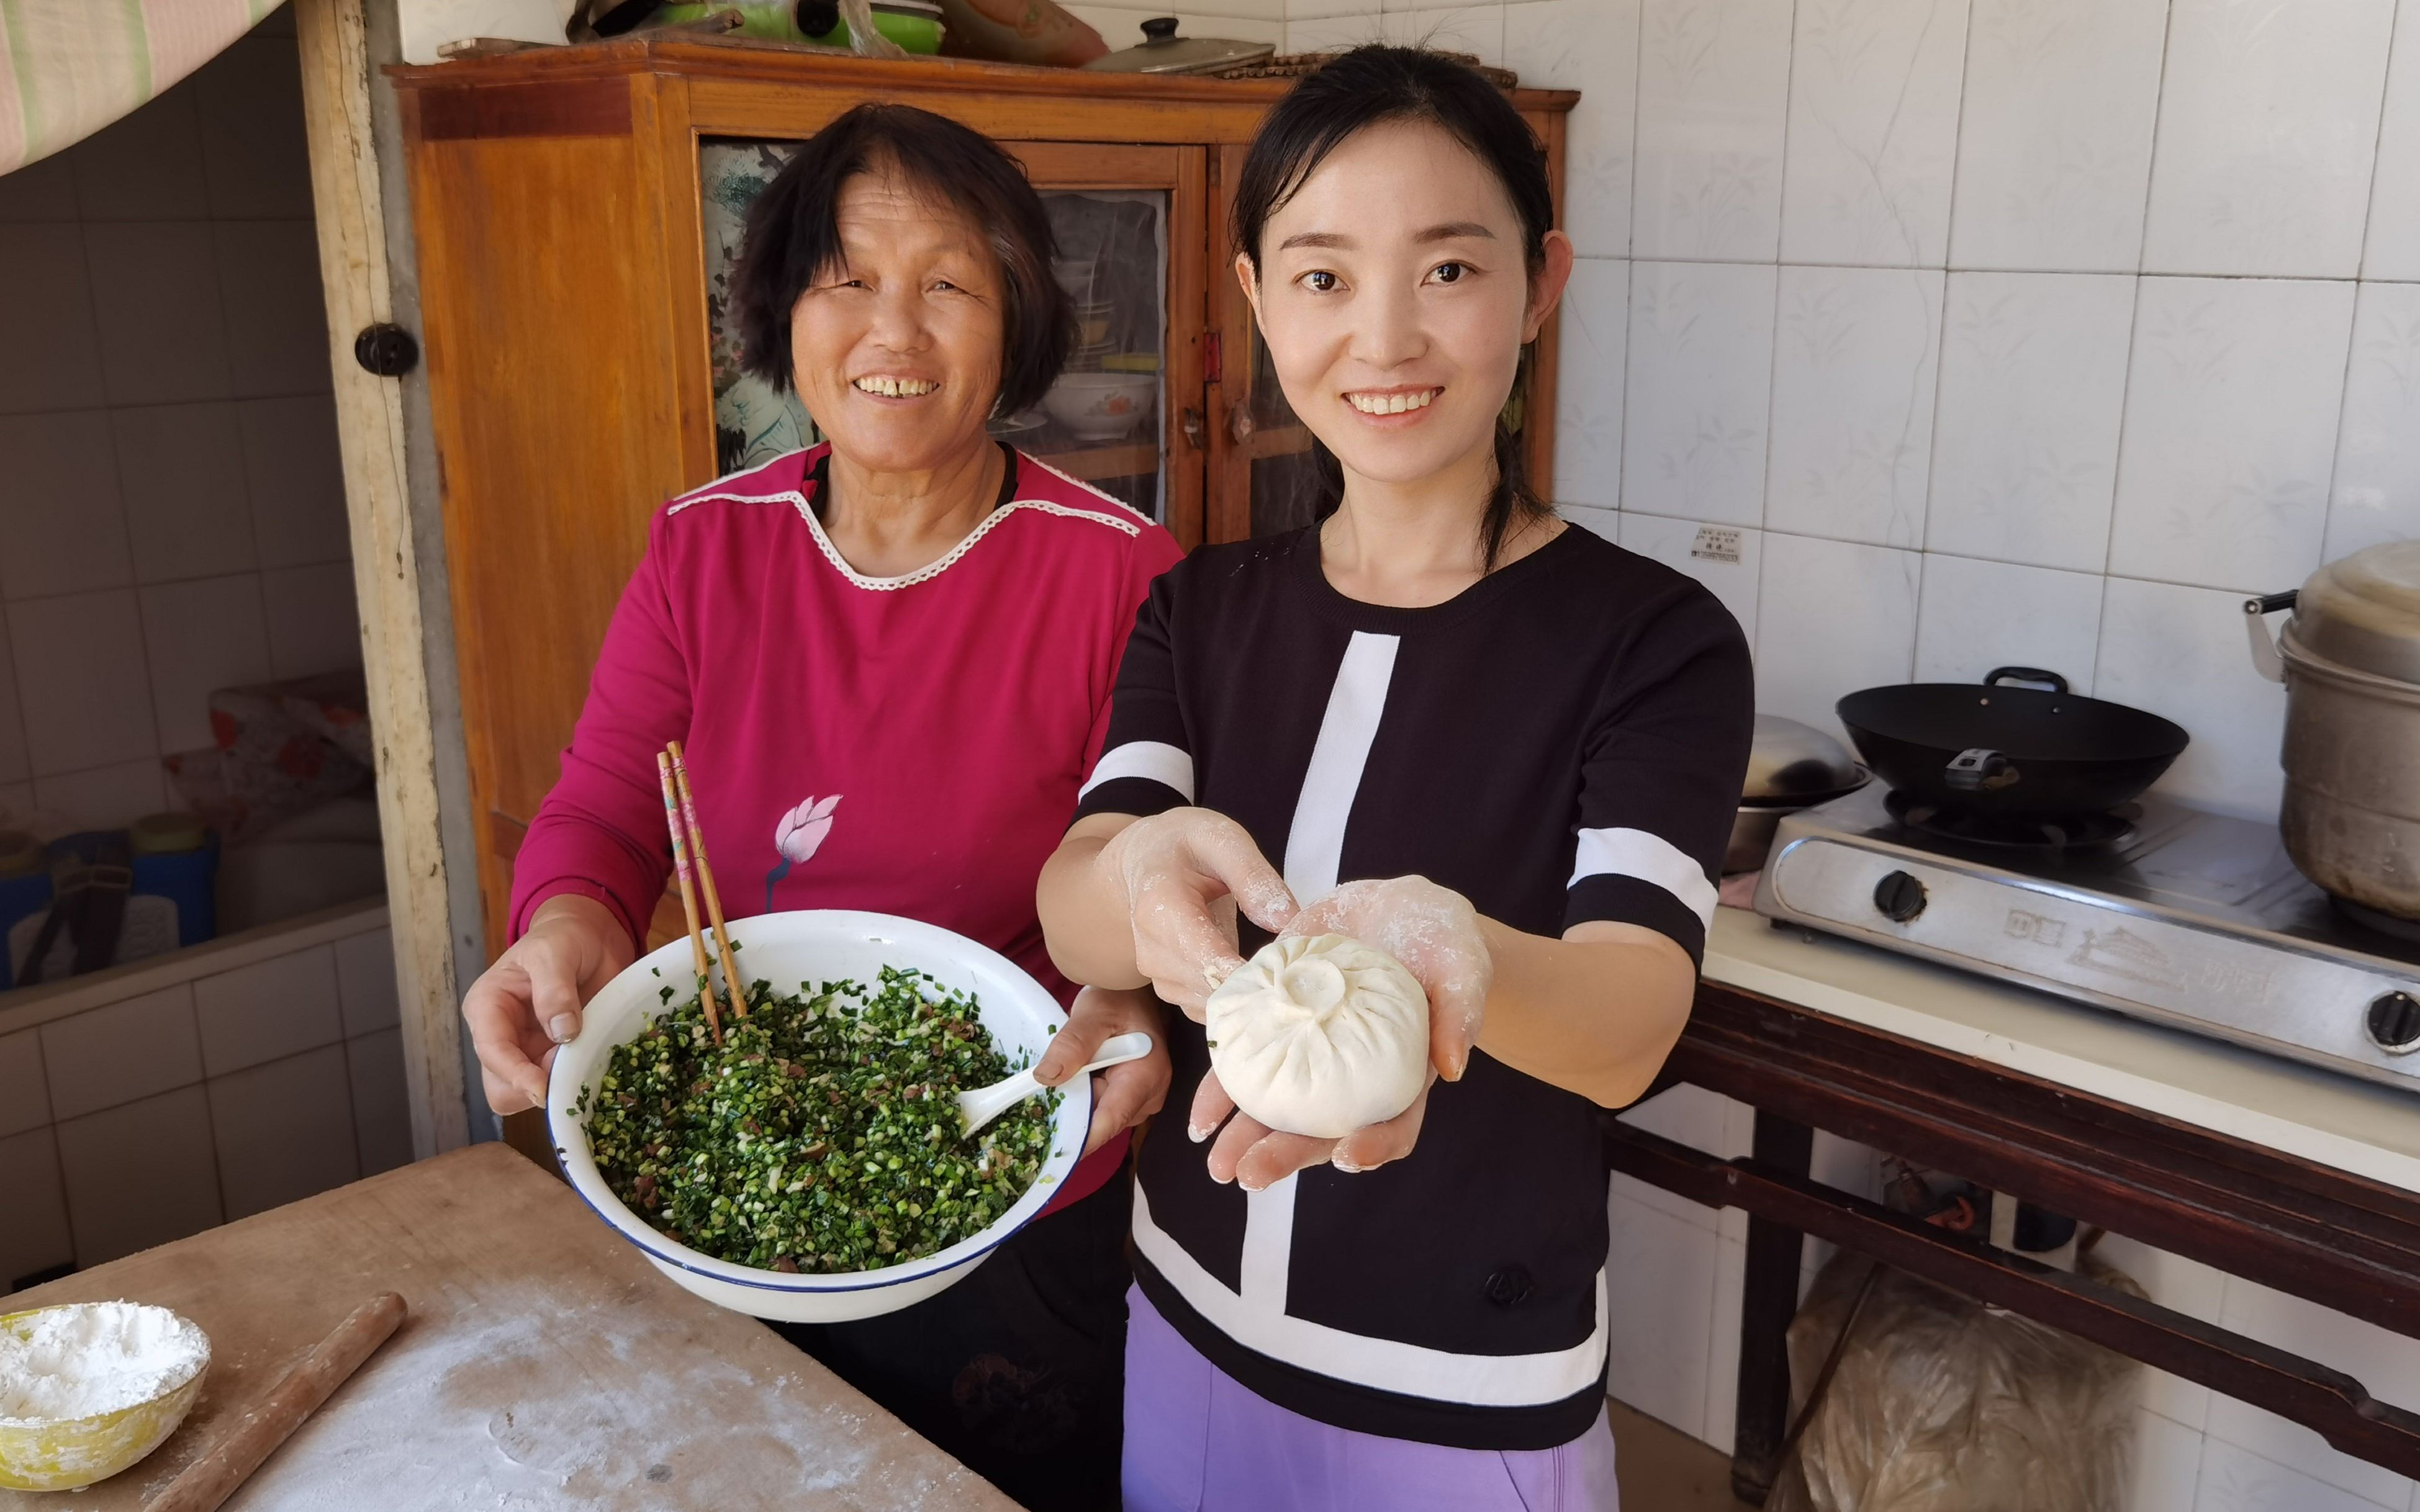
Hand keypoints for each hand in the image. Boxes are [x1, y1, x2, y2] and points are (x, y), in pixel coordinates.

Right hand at [459, 894, 634, 1114]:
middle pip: (501, 1086)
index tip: (543, 1089)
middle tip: (572, 1062)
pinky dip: (571, 1083)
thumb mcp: (555, 952)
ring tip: (582, 1055)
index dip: (515, 1075)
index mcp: (487, 1006)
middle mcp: (499, 1034)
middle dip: (536, 1084)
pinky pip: (555, 1086)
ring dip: (555, 1086)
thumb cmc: (564, 939)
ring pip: (526, 1095)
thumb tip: (562, 1033)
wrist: (590, 940)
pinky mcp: (549, 1059)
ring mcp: (524, 1051)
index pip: (492, 1051)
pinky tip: (589, 1060)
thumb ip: (555, 990)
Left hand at [1033, 986, 1170, 1156]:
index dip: (1080, 1139)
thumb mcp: (1093, 1014)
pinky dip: (1086, 1099)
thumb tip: (1047, 1077)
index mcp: (1145, 1076)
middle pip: (1103, 1123)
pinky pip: (1104, 1109)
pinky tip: (1076, 1080)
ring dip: (1079, 1103)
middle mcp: (1150, 1095)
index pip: (1110, 1120)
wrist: (1138, 997)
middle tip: (1038, 1096)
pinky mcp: (1134, 1100)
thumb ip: (1073, 1043)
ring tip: (1064, 1076)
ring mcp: (1144, 1100)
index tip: (1050, 1149)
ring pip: (1101, 1118)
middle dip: (1072, 1114)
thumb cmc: (1120, 1000)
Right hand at [1095, 808, 1296, 1015]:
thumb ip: (1252, 874)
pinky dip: (1237, 1001)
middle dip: (1257, 986)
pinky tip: (1260, 980)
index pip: (1205, 957)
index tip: (1288, 976)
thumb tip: (1286, 920)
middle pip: (1210, 988)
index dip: (1247, 975)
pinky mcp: (1171, 989)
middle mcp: (1152, 950)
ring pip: (1211, 1004)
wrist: (1145, 861)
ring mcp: (1158, 975)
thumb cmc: (1186, 846)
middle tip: (1300, 972)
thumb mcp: (1221, 839)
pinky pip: (1208, 1009)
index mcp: (1160, 908)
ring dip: (1249, 996)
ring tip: (1282, 972)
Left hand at [1187, 875, 1492, 1189]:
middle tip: (1247, 1174)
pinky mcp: (1282, 1024)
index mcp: (1403, 1076)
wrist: (1396, 909)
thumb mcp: (1462, 967)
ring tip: (1216, 1162)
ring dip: (1246, 1136)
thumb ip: (1460, 1011)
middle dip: (1286, 1155)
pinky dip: (1224, 1088)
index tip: (1346, 1157)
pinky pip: (1251, 1062)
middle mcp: (1354, 1078)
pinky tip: (1202, 1113)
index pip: (1393, 1123)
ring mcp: (1315, 1055)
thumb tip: (1452, 1066)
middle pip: (1324, 1129)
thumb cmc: (1445, 943)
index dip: (1373, 1145)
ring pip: (1280, 1108)